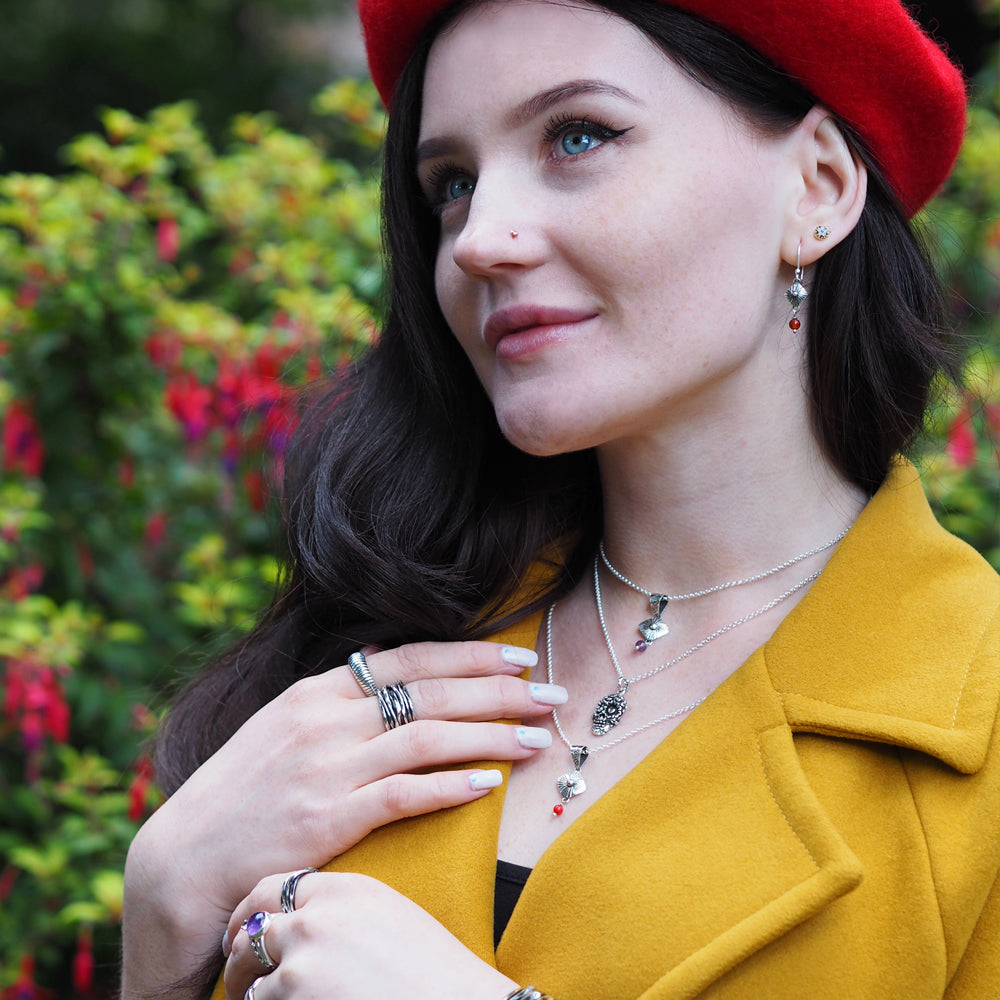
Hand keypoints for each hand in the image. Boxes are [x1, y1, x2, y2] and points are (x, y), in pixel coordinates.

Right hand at [122, 641, 560, 992]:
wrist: (184, 857)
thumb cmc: (240, 791)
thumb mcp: (283, 725)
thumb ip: (337, 698)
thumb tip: (386, 663)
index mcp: (318, 690)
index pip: (409, 658)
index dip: (470, 655)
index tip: (518, 656)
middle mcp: (326, 719)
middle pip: (430, 692)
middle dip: (498, 689)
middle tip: (549, 693)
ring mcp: (328, 766)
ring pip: (428, 737)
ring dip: (491, 734)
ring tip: (539, 737)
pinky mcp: (329, 817)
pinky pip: (405, 793)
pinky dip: (452, 786)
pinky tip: (490, 784)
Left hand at [223, 871, 518, 999]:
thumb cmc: (433, 975)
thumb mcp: (391, 920)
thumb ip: (347, 912)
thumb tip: (309, 925)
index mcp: (346, 887)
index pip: (277, 887)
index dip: (254, 912)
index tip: (246, 932)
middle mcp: (319, 912)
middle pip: (253, 926)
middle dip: (238, 953)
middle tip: (237, 973)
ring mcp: (302, 952)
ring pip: (248, 973)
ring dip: (252, 993)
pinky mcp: (292, 990)